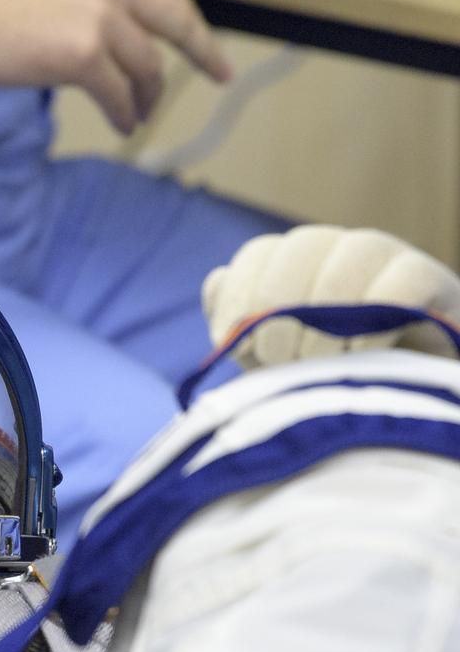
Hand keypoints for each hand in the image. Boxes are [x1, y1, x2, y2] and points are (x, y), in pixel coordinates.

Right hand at [0, 0, 229, 133]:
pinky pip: (119, 94)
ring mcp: (100, 16)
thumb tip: (114, 32)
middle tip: (217, 73)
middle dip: (201, 52)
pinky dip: (125, 113)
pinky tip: (123, 124)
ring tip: (139, 114)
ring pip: (147, 66)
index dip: (188, 18)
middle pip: (175, 21)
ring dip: (147, 96)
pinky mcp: (82, 55)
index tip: (206, 40)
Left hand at [202, 225, 459, 368]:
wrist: (401, 402)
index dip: (240, 301)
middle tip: (278, 362)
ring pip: (350, 258)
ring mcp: (389, 259)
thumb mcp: (272, 360)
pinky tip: (357, 357)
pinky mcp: (434, 283)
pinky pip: (403, 283)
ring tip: (316, 365)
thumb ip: (240, 323)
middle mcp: (340, 249)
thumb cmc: (326, 381)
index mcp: (295, 262)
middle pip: (300, 248)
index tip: (234, 346)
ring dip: (322, 322)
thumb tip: (217, 281)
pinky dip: (372, 323)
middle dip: (278, 312)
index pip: (258, 254)